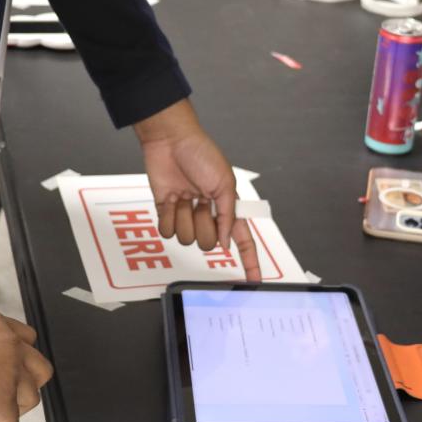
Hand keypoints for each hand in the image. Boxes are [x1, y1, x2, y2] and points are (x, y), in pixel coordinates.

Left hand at [134, 98, 261, 280]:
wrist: (171, 142)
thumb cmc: (201, 154)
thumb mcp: (224, 184)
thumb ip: (228, 215)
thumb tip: (226, 242)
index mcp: (227, 207)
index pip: (243, 239)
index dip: (249, 261)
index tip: (254, 280)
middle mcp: (208, 214)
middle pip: (208, 244)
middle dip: (203, 225)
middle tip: (200, 202)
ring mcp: (186, 215)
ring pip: (186, 239)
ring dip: (184, 216)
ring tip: (183, 194)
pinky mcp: (166, 212)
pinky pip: (166, 232)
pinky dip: (167, 216)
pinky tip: (171, 197)